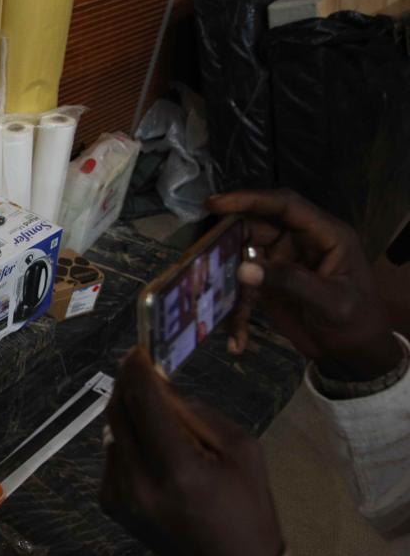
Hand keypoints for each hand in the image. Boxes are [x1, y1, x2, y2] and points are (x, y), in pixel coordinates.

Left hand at [101, 347, 298, 555]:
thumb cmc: (246, 506)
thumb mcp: (240, 450)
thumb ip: (195, 412)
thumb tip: (157, 381)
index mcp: (178, 470)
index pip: (144, 403)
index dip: (137, 370)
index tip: (138, 349)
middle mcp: (138, 482)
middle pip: (118, 414)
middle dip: (127, 385)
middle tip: (139, 365)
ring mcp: (118, 495)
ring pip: (113, 432)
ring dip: (129, 412)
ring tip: (157, 413)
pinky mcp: (109, 502)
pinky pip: (112, 454)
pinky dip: (128, 440)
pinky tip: (153, 449)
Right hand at [207, 189, 399, 381]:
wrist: (355, 356)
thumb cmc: (356, 322)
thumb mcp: (330, 302)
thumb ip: (289, 281)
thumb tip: (242, 269)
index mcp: (324, 235)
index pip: (284, 206)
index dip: (250, 199)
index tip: (214, 204)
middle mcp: (300, 243)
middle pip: (256, 228)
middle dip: (228, 241)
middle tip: (199, 255)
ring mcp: (283, 264)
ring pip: (243, 259)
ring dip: (227, 281)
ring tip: (210, 300)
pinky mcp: (270, 286)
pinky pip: (244, 291)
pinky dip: (237, 314)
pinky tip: (237, 341)